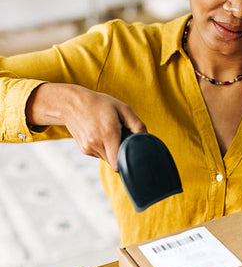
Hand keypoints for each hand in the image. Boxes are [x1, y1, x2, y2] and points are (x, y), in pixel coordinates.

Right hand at [26, 83, 145, 170]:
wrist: (71, 103)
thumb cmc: (99, 104)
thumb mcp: (123, 108)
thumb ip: (137, 125)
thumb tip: (145, 138)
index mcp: (108, 135)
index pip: (119, 163)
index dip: (127, 161)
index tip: (131, 156)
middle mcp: (97, 144)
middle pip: (115, 162)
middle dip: (121, 153)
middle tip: (121, 137)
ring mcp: (89, 148)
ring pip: (107, 159)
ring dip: (112, 151)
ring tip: (108, 133)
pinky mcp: (84, 150)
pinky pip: (100, 155)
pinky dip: (103, 148)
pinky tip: (100, 135)